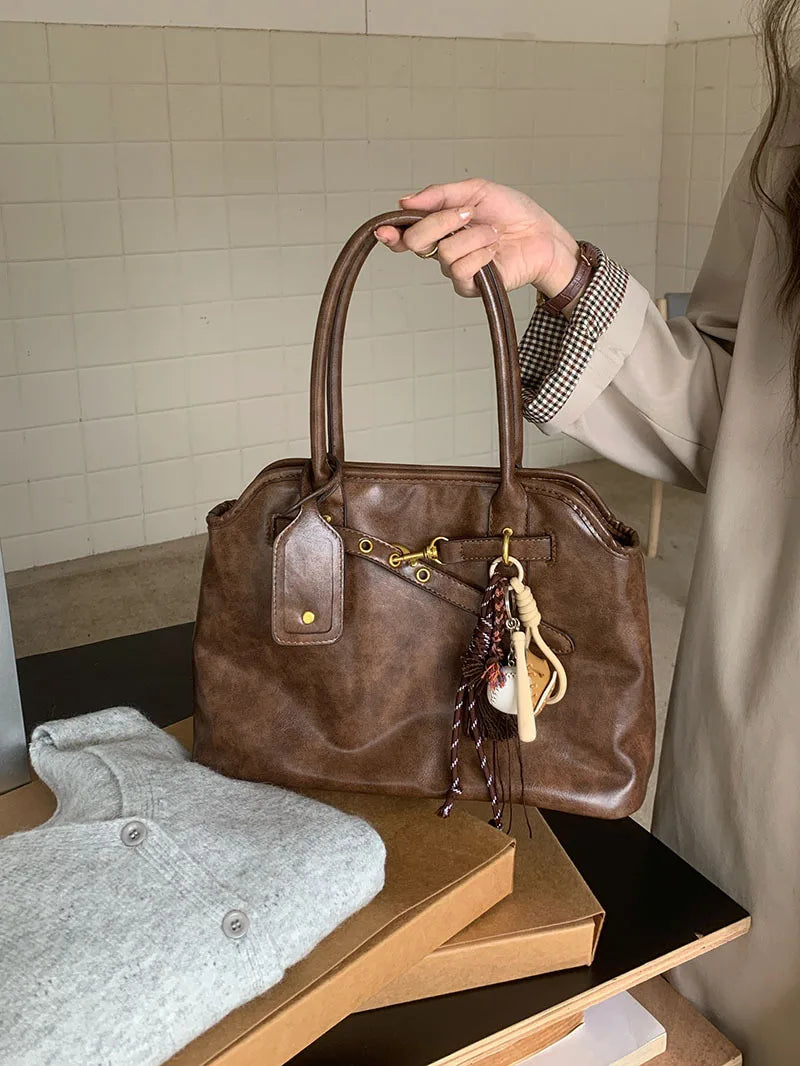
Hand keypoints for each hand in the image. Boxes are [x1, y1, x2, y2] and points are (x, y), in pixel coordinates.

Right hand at [374, 178, 579, 298]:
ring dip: (473, 236)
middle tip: (467, 214)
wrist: (542, 236)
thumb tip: (406, 200)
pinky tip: (494, 250)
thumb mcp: (476, 191)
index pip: (405, 234)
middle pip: (415, 241)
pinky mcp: (470, 287)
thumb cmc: (513, 213)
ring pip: (443, 253)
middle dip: (440, 222)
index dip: (391, 233)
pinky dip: (480, 254)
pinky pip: (461, 270)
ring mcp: (455, 269)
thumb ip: (440, 194)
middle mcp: (442, 249)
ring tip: (494, 234)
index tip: (384, 229)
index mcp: (440, 226)